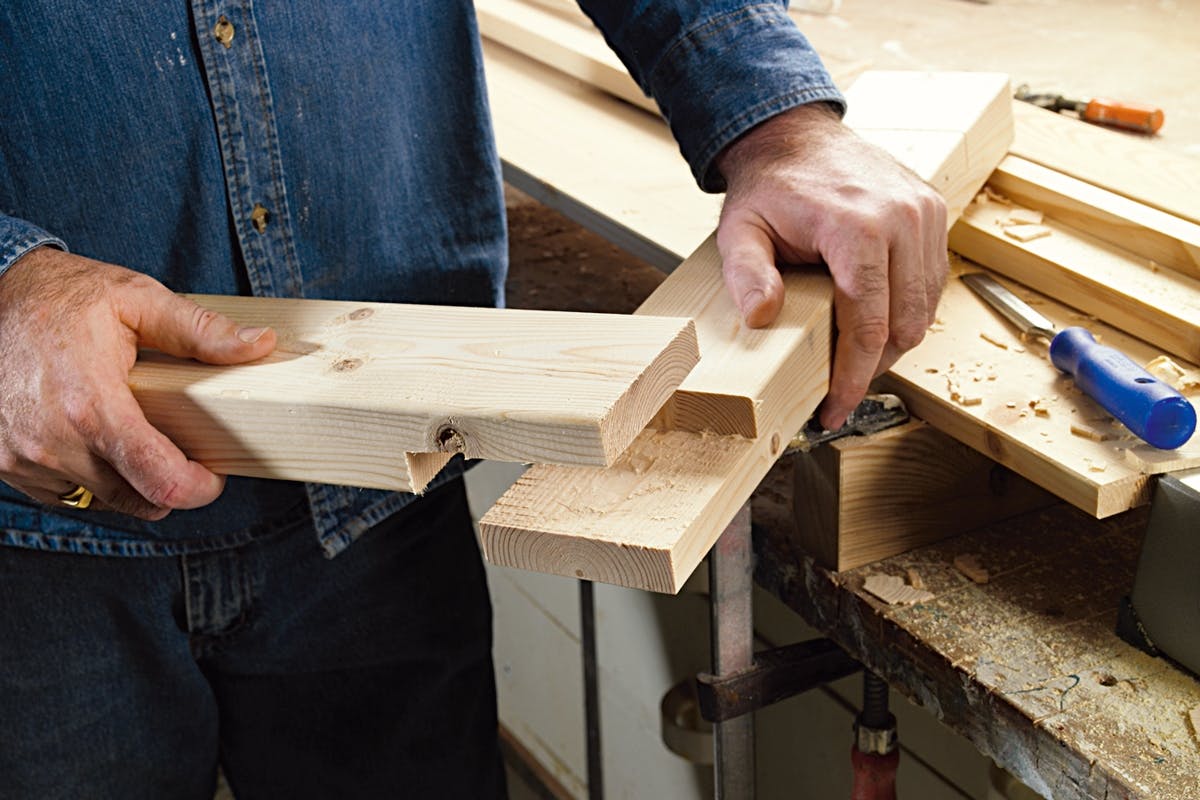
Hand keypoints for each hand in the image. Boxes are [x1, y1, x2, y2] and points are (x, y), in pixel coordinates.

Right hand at [0, 247, 275, 518]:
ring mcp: (22, 458)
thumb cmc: (62, 295)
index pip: (160, 482)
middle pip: (138, 500)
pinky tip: (97, 441)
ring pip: (103, 500)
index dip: (198, 488)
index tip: (214, 473)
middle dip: (170, 484)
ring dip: (129, 482)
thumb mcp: (138, 299)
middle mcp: (52, 443)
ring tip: (138, 437)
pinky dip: (91, 476)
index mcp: (91, 407)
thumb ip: (201, 330)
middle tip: (183, 451)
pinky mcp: (4, 463)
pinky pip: (66, 492)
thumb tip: (259, 344)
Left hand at [715, 103, 947, 429]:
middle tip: (838, 390)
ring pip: (925, 310)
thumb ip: (746, 276)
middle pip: (904, 325)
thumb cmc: (768, 188)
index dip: (852, 378)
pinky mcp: (934, 212)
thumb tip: (760, 319)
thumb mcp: (739, 233)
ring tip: (854, 361)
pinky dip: (907, 312)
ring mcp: (925, 213)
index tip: (835, 410)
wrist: (795, 135)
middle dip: (872, 368)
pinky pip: (932, 282)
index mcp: (857, 227)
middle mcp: (903, 218)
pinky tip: (875, 325)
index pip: (868, 325)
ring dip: (893, 345)